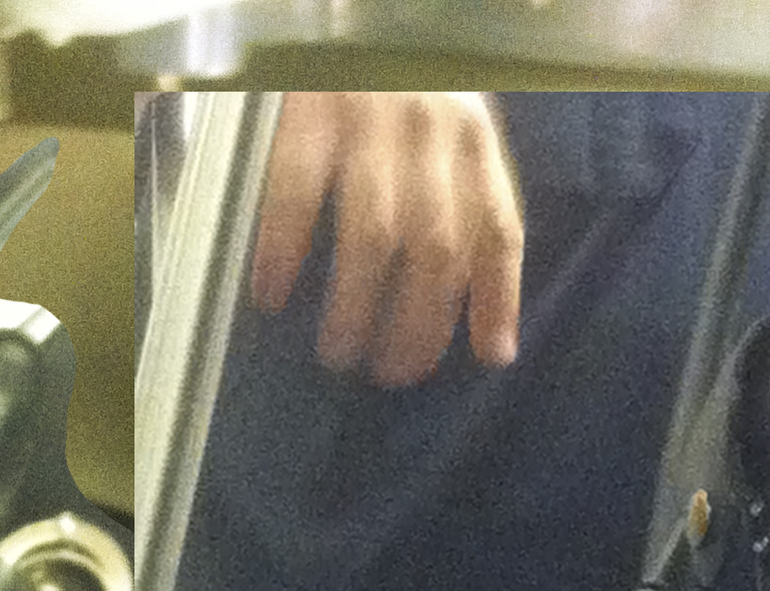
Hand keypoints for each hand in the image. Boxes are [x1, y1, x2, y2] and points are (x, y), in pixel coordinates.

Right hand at [250, 92, 524, 386]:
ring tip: (338, 353)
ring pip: (374, 234)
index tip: (484, 358)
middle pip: (437, 248)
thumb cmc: (394, 77)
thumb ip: (470, 212)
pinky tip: (271, 294)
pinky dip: (284, 252)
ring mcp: (368, 117)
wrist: (349, 2)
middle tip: (389, 374)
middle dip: (416, 325)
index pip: (498, 227)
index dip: (495, 300)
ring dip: (355, 306)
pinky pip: (297, 194)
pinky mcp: (307, 110)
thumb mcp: (450, 126)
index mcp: (473, 134)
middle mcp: (431, 128)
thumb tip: (496, 342)